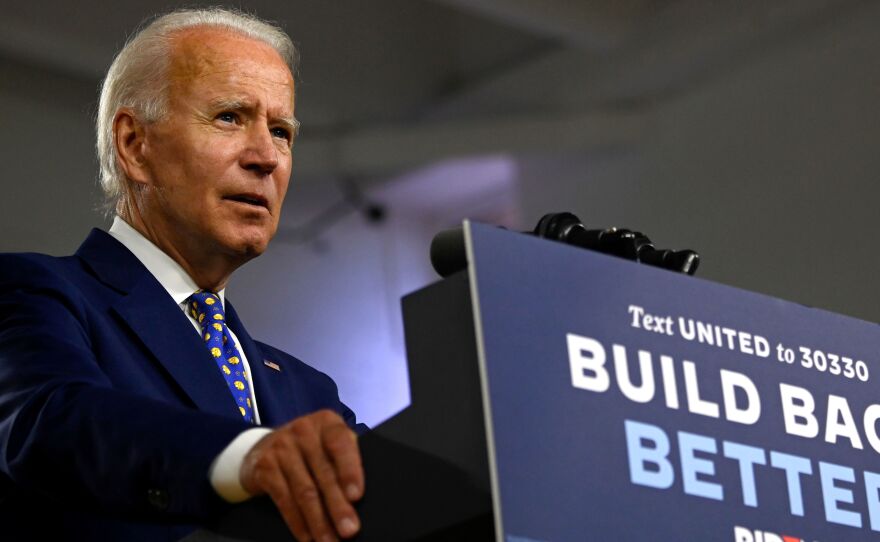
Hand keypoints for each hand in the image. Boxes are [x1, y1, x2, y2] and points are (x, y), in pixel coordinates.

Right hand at [240, 410, 363, 540]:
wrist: (263, 446)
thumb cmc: (309, 448)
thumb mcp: (328, 442)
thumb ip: (345, 459)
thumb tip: (359, 499)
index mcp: (327, 422)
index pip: (341, 444)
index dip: (350, 470)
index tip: (356, 496)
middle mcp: (303, 430)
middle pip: (324, 473)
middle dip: (338, 506)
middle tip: (349, 530)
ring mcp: (281, 448)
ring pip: (305, 491)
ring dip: (319, 521)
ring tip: (330, 541)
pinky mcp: (265, 467)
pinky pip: (284, 500)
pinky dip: (297, 522)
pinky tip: (307, 537)